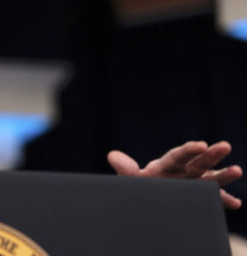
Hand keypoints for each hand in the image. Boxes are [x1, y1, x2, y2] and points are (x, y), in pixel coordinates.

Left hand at [108, 141, 241, 209]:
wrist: (143, 201)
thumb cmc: (138, 187)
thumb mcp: (131, 179)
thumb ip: (126, 168)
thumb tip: (112, 155)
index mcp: (165, 165)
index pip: (178, 155)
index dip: (189, 150)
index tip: (200, 144)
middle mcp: (182, 172)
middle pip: (197, 162)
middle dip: (211, 155)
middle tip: (225, 145)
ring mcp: (191, 184)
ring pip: (209, 178)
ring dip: (223, 175)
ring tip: (237, 170)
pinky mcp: (197, 197)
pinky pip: (211, 199)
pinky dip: (222, 200)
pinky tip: (236, 203)